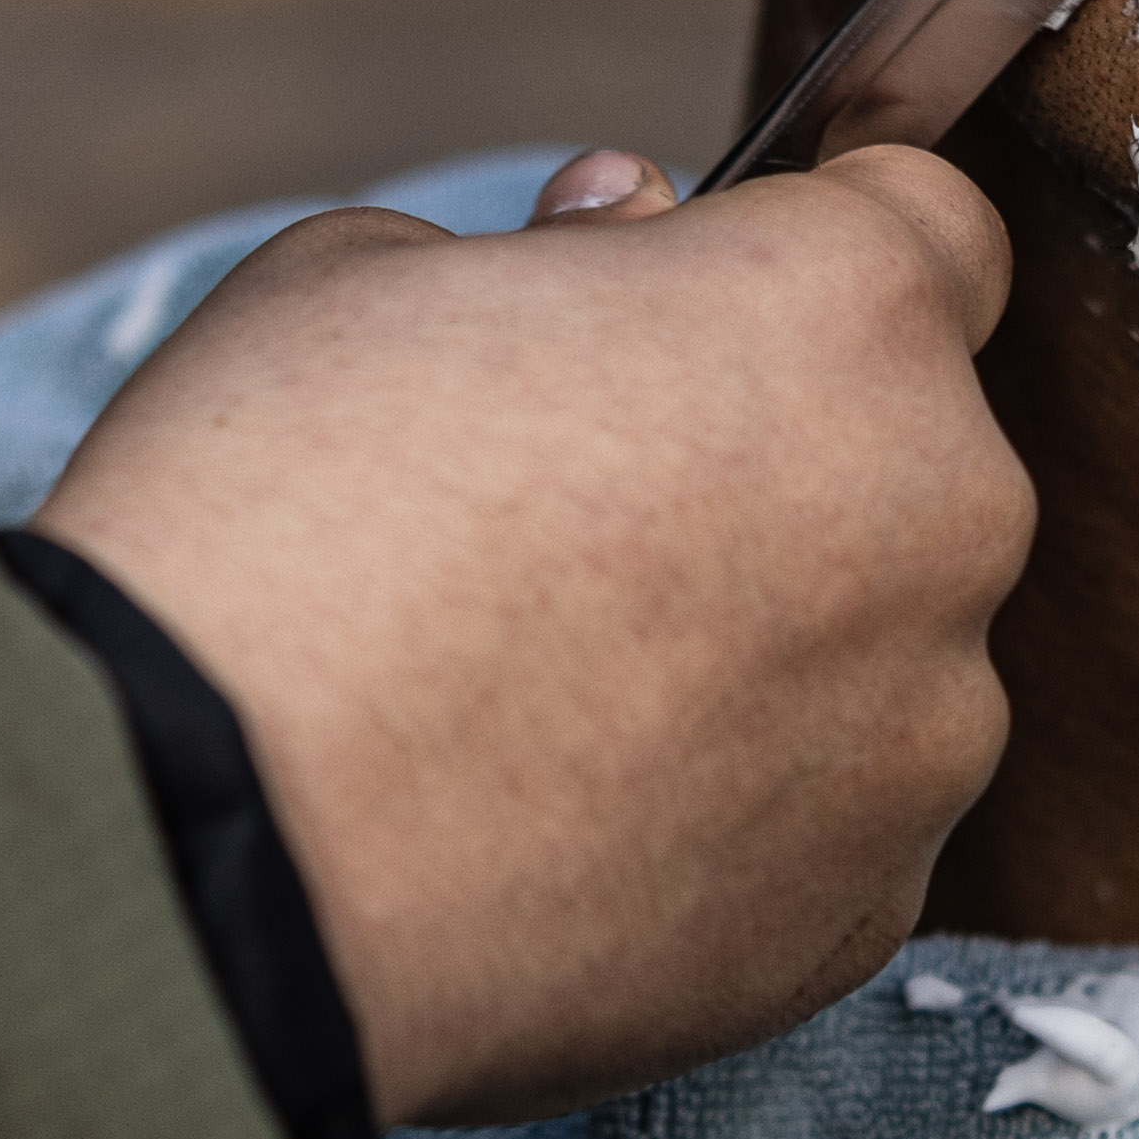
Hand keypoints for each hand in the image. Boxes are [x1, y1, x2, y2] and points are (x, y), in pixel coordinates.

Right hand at [30, 149, 1030, 1125]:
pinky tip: (564, 816)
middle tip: (579, 510)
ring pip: (880, 648)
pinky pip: (829, 818)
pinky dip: (733, 812)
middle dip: (778, 458)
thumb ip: (551, 248)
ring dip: (768, 646)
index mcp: (842, 309)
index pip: (933, 230)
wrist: (197, 846)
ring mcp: (922, 730)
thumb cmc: (267, 521)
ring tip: (551, 690)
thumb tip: (623, 228)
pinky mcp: (865, 910)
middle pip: (908, 449)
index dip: (811, 253)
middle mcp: (941, 510)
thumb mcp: (359, 278)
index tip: (708, 301)